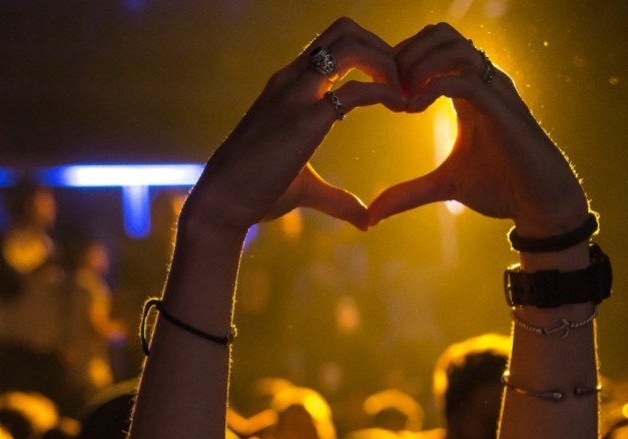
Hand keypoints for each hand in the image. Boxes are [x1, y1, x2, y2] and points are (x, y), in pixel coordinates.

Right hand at [184, 18, 405, 234]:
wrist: (222, 202)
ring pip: (351, 45)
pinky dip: (387, 92)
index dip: (369, 53)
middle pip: (345, 30)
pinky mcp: (305, 119)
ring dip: (387, 62)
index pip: (333, 43)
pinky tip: (401, 108)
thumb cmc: (256, 194)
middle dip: (383, 48)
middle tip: (404, 83)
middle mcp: (291, 79)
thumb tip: (365, 219)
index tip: (392, 85)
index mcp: (288, 86)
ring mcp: (296, 95)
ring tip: (405, 92)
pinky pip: (354, 90)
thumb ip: (337, 198)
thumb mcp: (305, 188)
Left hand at [367, 23, 588, 235]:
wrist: (540, 203)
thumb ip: (408, 193)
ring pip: (455, 47)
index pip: (434, 45)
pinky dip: (433, 87)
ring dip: (419, 64)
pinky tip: (413, 109)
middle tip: (387, 86)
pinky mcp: (503, 109)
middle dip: (407, 53)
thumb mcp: (444, 186)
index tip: (382, 89)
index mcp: (469, 90)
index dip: (403, 59)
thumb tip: (373, 214)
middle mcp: (484, 82)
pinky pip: (466, 79)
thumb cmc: (501, 188)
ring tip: (402, 95)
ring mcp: (496, 91)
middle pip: (442, 33)